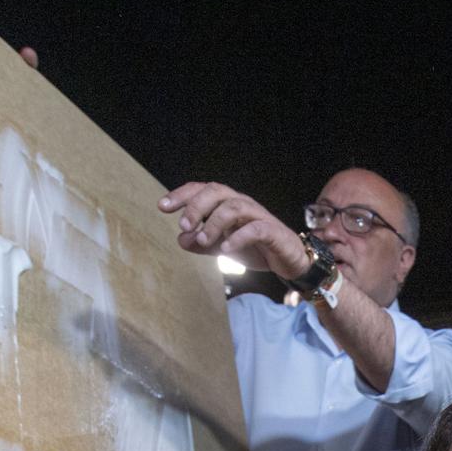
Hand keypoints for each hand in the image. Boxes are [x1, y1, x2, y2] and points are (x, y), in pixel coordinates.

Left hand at [157, 182, 310, 276]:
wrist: (289, 260)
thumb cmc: (256, 248)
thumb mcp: (222, 247)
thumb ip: (202, 243)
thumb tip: (181, 239)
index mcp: (228, 204)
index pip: (202, 190)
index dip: (182, 196)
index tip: (162, 207)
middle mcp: (242, 204)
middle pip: (216, 191)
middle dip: (196, 207)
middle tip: (184, 226)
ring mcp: (258, 216)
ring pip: (233, 207)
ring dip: (213, 223)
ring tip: (201, 240)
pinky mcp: (272, 231)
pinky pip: (254, 229)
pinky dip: (237, 237)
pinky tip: (224, 250)